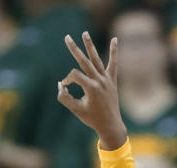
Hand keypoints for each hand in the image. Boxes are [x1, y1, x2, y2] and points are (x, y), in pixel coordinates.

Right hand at [58, 32, 126, 149]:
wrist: (110, 125)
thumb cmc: (92, 118)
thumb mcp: (75, 109)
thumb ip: (64, 97)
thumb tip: (61, 85)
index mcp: (91, 88)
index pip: (74, 76)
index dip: (67, 80)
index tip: (65, 88)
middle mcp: (100, 81)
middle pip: (84, 61)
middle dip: (74, 49)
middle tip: (67, 37)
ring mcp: (107, 80)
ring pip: (97, 59)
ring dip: (90, 46)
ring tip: (85, 33)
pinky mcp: (112, 81)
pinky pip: (114, 64)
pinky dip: (114, 52)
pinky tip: (115, 39)